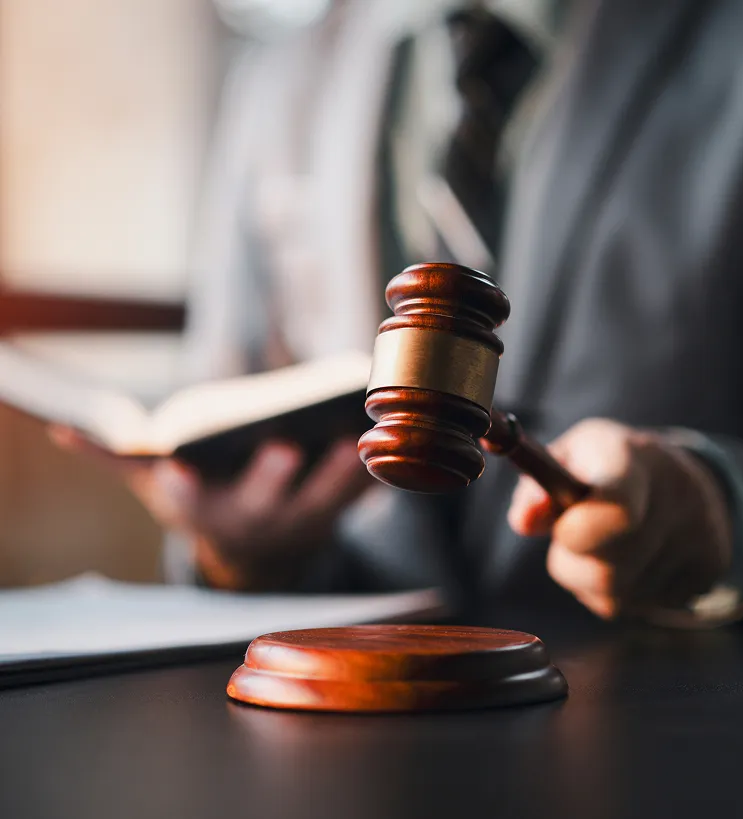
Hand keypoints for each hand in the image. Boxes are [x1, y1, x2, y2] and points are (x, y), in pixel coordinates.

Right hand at [50, 428, 369, 589]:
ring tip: (353, 436)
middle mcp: (251, 522)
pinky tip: (389, 442)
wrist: (255, 554)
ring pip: (321, 503)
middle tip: (281, 447)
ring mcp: (297, 523)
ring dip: (339, 475)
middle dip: (270, 478)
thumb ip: (118, 460)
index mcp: (203, 512)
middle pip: (262, 504)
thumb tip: (62, 433)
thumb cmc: (204, 501)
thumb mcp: (156, 487)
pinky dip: (376, 474)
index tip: (175, 469)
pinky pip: (360, 497)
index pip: (185, 504)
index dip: (179, 490)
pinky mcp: (337, 515)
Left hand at [507, 419, 732, 619]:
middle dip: (574, 560)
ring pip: (616, 596)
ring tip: (608, 545)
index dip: (580, 530)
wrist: (686, 476)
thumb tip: (524, 521)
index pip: (617, 509)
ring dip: (594, 580)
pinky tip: (635, 560)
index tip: (563, 529)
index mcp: (634, 461)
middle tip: (577, 534)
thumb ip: (538, 485)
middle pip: (605, 570)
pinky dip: (624, 591)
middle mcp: (676, 498)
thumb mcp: (570, 457)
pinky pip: (640, 605)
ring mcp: (699, 539)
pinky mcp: (710, 570)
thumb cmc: (611, 466)